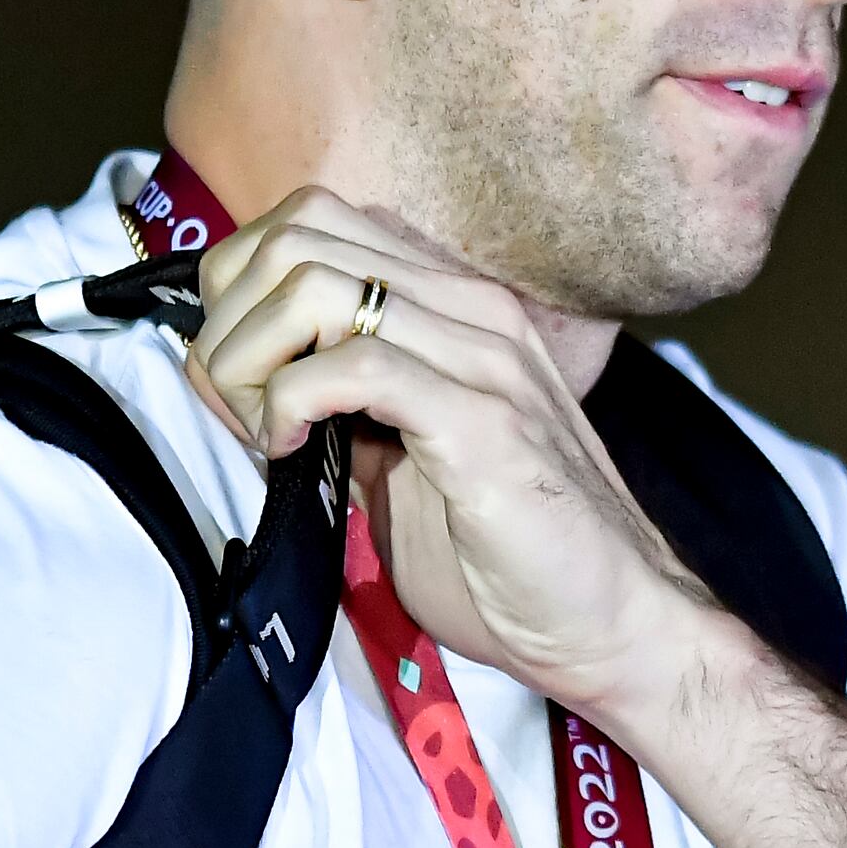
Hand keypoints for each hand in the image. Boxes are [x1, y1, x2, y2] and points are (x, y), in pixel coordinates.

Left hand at [182, 187, 721, 721]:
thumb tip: (251, 388)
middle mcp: (472, 311)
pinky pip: (355, 366)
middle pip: (299, 234)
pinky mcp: (485, 422)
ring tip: (263, 433)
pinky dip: (292, 403)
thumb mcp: (402, 464)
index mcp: (454, 308)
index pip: (311, 222)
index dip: (239, 290)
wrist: (616, 625)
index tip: (230, 379)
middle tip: (231, 405)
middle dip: (229, 318)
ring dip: (253, 360)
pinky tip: (293, 453)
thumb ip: (344, 411)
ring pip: (316, 284)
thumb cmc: (510, 558)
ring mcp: (484, 359)